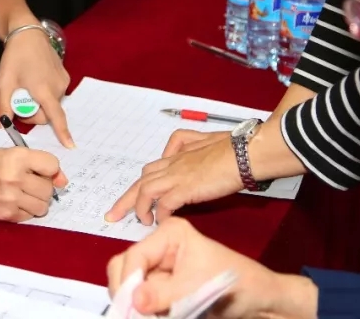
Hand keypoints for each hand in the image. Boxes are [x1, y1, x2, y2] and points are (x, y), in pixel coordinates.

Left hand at [0, 28, 73, 147]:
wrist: (27, 34)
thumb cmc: (14, 58)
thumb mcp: (4, 84)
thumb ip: (4, 108)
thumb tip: (0, 129)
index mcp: (43, 90)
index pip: (55, 117)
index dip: (63, 133)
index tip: (70, 146)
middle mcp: (58, 87)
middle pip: (48, 113)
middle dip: (34, 113)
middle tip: (19, 100)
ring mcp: (63, 81)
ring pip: (51, 104)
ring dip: (40, 103)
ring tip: (26, 87)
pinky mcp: (65, 75)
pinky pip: (55, 93)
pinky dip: (45, 94)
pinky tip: (35, 80)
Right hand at [0, 148, 67, 221]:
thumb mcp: (11, 154)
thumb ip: (38, 164)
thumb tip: (63, 181)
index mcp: (17, 157)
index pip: (52, 166)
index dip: (49, 169)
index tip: (41, 171)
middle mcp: (15, 177)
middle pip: (48, 189)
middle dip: (43, 187)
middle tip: (29, 183)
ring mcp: (10, 198)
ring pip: (43, 206)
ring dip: (37, 201)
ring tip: (23, 194)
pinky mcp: (6, 214)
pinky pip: (30, 216)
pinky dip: (26, 211)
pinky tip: (14, 202)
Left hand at [106, 130, 241, 224]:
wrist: (246, 152)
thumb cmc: (233, 148)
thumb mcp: (205, 139)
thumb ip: (188, 143)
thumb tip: (175, 152)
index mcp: (178, 154)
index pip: (150, 170)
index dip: (139, 185)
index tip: (132, 198)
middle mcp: (174, 164)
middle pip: (141, 181)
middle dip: (125, 200)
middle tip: (112, 215)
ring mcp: (178, 174)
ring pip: (146, 190)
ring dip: (139, 207)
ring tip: (141, 221)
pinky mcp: (186, 187)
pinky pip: (164, 203)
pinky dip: (159, 213)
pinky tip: (161, 221)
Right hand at [106, 218, 314, 318]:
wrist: (258, 299)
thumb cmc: (236, 284)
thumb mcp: (197, 288)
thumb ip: (162, 294)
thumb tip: (133, 301)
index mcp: (169, 234)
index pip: (134, 256)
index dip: (128, 282)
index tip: (131, 308)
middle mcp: (159, 246)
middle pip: (125, 268)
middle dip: (128, 292)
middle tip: (136, 315)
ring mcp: (159, 267)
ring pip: (130, 286)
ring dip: (137, 304)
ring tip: (151, 316)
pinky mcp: (161, 285)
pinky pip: (141, 298)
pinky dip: (145, 310)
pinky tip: (158, 315)